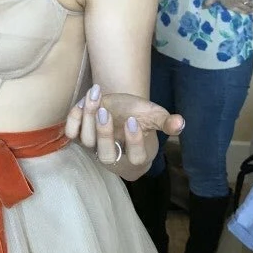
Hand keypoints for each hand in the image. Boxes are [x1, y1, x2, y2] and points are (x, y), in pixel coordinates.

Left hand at [65, 84, 184, 174]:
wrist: (120, 111)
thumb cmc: (139, 118)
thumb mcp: (154, 118)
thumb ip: (166, 122)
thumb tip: (180, 123)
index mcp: (135, 157)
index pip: (135, 157)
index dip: (134, 141)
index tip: (133, 120)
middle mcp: (113, 156)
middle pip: (106, 154)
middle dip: (104, 133)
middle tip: (105, 111)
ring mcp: (94, 148)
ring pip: (87, 141)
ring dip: (89, 118)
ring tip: (96, 95)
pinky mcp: (80, 136)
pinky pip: (72, 133)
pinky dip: (74, 119)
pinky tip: (84, 101)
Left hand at [203, 0, 252, 13]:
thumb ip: (210, 2)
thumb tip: (203, 7)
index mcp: (231, 5)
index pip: (238, 10)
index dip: (243, 12)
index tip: (248, 14)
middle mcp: (238, 2)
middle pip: (245, 7)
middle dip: (249, 9)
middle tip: (252, 11)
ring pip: (248, 2)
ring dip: (251, 4)